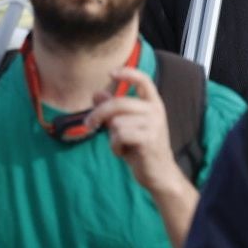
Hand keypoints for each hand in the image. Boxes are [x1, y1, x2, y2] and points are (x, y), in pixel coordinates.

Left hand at [87, 67, 187, 198]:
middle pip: (119, 103)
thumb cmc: (141, 147)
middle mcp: (155, 110)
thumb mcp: (127, 125)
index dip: (128, 73)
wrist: (158, 173)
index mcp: (153, 103)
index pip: (143, 80)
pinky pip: (119, 135)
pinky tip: (123, 152)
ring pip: (116, 122)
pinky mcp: (148, 139)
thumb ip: (113, 109)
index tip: (111, 73)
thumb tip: (96, 93)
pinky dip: (115, 146)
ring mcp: (154, 124)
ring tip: (121, 145)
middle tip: (89, 124)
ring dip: (112, 137)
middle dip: (99, 113)